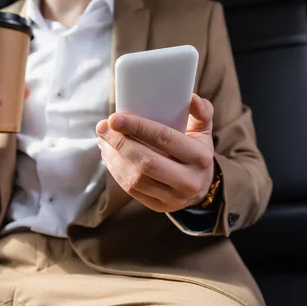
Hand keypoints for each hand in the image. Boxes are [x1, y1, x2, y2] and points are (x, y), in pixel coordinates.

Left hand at [96, 94, 214, 212]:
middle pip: (146, 161)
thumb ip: (202, 112)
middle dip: (120, 143)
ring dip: (114, 158)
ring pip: (136, 179)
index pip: (164, 138)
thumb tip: (193, 98)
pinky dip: (116, 171)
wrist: (201, 187)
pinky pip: (131, 190)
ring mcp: (174, 197)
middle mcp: (189, 180)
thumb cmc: (197, 151)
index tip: (115, 118)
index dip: (137, 127)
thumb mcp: (203, 131)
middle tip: (103, 128)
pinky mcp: (159, 207)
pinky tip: (109, 156)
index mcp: (200, 157)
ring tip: (103, 141)